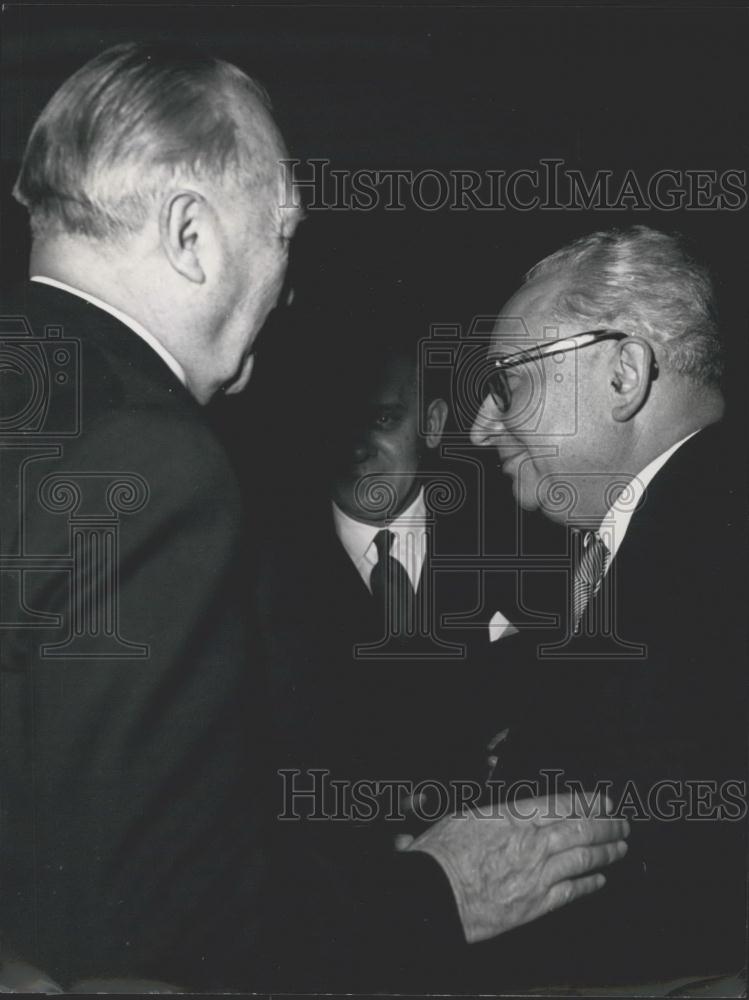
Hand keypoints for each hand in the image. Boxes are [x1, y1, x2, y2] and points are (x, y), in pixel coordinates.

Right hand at [407, 793, 628, 942]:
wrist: (434, 895)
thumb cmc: (441, 854)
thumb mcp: (465, 816)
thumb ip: (493, 814)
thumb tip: (509, 811)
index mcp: (513, 816)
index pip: (561, 804)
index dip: (588, 802)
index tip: (604, 801)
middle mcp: (531, 842)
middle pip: (580, 829)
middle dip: (606, 825)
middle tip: (621, 823)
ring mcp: (536, 873)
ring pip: (582, 858)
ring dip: (605, 852)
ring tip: (620, 848)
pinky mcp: (535, 904)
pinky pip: (571, 892)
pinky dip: (589, 884)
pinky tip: (600, 879)